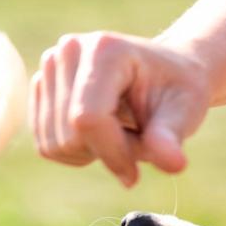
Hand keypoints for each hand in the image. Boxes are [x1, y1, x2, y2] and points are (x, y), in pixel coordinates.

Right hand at [32, 32, 209, 186]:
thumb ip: (171, 138)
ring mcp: (50, 67)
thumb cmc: (176, 90)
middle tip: (137, 141)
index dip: (112, 155)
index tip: (135, 175)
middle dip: (105, 153)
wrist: (163, 73)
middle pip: (69, 135)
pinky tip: (100, 134)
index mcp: (105, 50)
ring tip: (120, 133)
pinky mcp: (40, 88)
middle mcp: (69, 51)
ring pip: (54, 144)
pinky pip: (46, 145)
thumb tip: (174, 165)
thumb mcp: (184, 112)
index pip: (88, 119)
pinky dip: (75, 152)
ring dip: (91, 153)